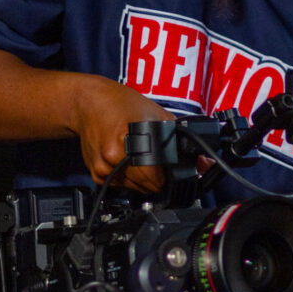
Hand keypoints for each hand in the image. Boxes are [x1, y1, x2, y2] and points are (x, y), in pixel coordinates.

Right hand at [69, 75, 174, 191]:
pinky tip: (125, 158)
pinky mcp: (96, 174)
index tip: (167, 166)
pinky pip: (120, 185)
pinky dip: (127, 177)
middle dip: (155, 177)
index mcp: (130, 142)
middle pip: (146, 186)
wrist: (89, 103)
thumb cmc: (120, 104)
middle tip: (153, 159)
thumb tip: (203, 162)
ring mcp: (103, 167)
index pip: (156, 178)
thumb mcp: (156, 114)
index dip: (166, 174)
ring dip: (141, 178)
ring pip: (134, 188)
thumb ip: (179, 139)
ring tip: (137, 155)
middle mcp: (114, 158)